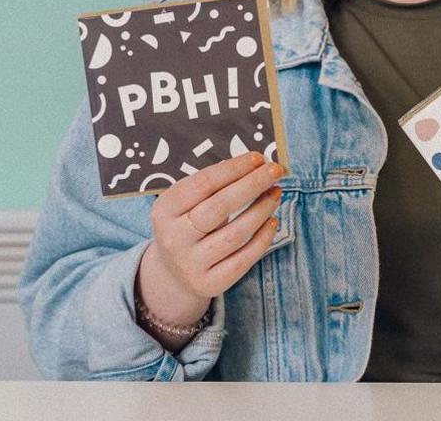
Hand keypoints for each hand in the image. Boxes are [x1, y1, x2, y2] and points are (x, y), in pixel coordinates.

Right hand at [136, 152, 283, 335]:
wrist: (173, 273)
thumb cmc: (188, 225)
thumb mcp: (185, 204)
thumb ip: (212, 185)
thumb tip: (255, 164)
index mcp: (165, 210)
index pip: (202, 184)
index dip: (232, 169)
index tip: (257, 158)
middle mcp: (174, 238)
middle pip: (219, 207)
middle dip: (252, 185)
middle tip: (275, 170)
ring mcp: (191, 263)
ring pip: (235, 234)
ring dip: (261, 209)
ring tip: (276, 192)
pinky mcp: (210, 283)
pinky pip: (244, 258)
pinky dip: (263, 238)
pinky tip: (273, 221)